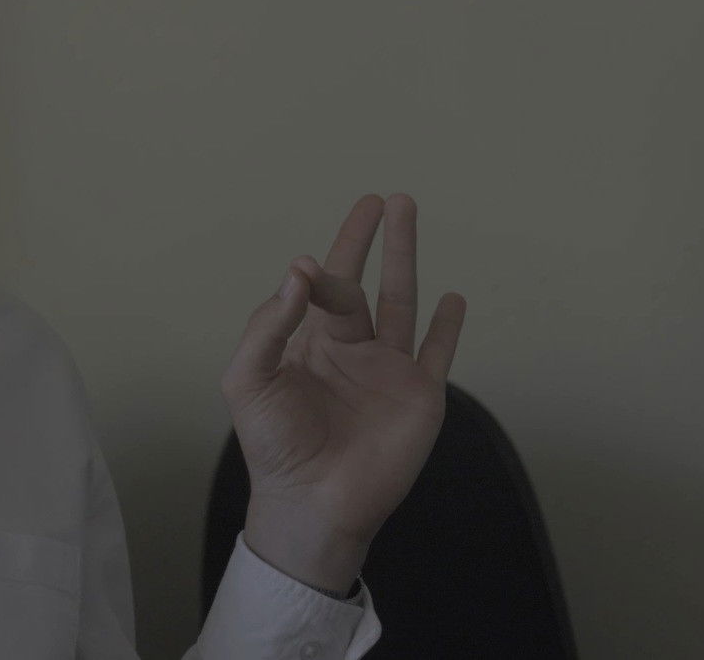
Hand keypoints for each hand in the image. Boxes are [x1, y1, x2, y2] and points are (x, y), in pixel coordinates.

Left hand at [220, 193, 465, 584]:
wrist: (312, 504)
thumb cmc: (273, 447)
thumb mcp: (249, 381)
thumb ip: (270, 326)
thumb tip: (299, 273)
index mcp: (308, 343)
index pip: (319, 289)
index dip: (317, 274)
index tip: (310, 269)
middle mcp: (349, 350)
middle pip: (362, 283)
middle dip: (369, 240)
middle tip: (379, 199)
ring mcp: (387, 370)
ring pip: (402, 301)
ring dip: (406, 257)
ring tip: (407, 210)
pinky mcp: (419, 395)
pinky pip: (438, 352)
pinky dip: (448, 325)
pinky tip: (454, 298)